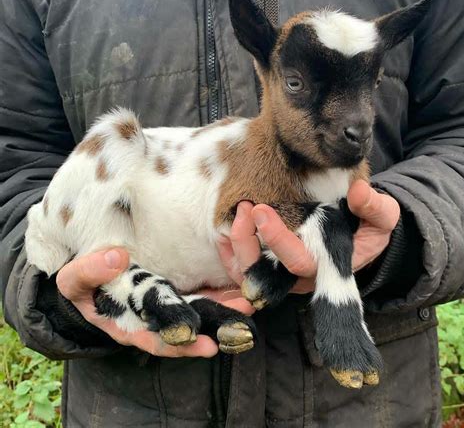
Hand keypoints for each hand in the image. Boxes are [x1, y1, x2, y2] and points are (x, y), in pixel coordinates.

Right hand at [57, 249, 252, 357]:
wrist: (92, 277)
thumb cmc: (83, 284)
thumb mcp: (75, 280)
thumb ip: (89, 272)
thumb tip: (117, 258)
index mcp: (129, 326)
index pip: (157, 340)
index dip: (179, 344)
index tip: (204, 344)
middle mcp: (154, 321)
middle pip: (187, 331)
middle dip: (214, 328)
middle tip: (241, 328)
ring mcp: (167, 306)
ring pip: (200, 313)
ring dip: (224, 310)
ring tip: (249, 304)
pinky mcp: (176, 291)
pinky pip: (200, 295)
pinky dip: (219, 294)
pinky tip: (239, 287)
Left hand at [218, 180, 399, 291]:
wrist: (357, 234)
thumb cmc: (367, 227)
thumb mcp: (383, 217)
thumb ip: (375, 208)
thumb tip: (359, 192)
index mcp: (326, 266)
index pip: (297, 261)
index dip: (277, 240)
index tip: (261, 210)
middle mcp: (299, 275)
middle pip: (265, 271)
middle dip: (248, 242)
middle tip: (245, 209)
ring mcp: (282, 273)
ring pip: (249, 272)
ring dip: (237, 244)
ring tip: (238, 212)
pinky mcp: (271, 267)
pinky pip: (242, 268)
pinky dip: (229, 252)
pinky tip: (224, 230)